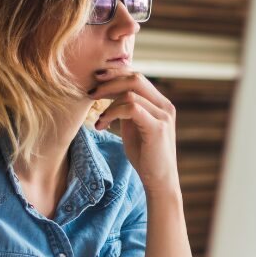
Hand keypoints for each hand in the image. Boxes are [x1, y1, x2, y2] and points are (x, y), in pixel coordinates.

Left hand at [88, 69, 179, 195]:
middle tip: (91, 92)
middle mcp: (165, 106)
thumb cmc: (145, 156)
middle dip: (109, 81)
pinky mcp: (157, 128)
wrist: (159, 181)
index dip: (115, 75)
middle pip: (135, 78)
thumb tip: (109, 93)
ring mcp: (163, 116)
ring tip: (98, 118)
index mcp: (160, 103)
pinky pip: (132, 108)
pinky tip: (103, 124)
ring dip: (107, 103)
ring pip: (131, 92)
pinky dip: (112, 113)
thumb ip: (127, 109)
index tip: (95, 81)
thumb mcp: (134, 127)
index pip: (137, 77)